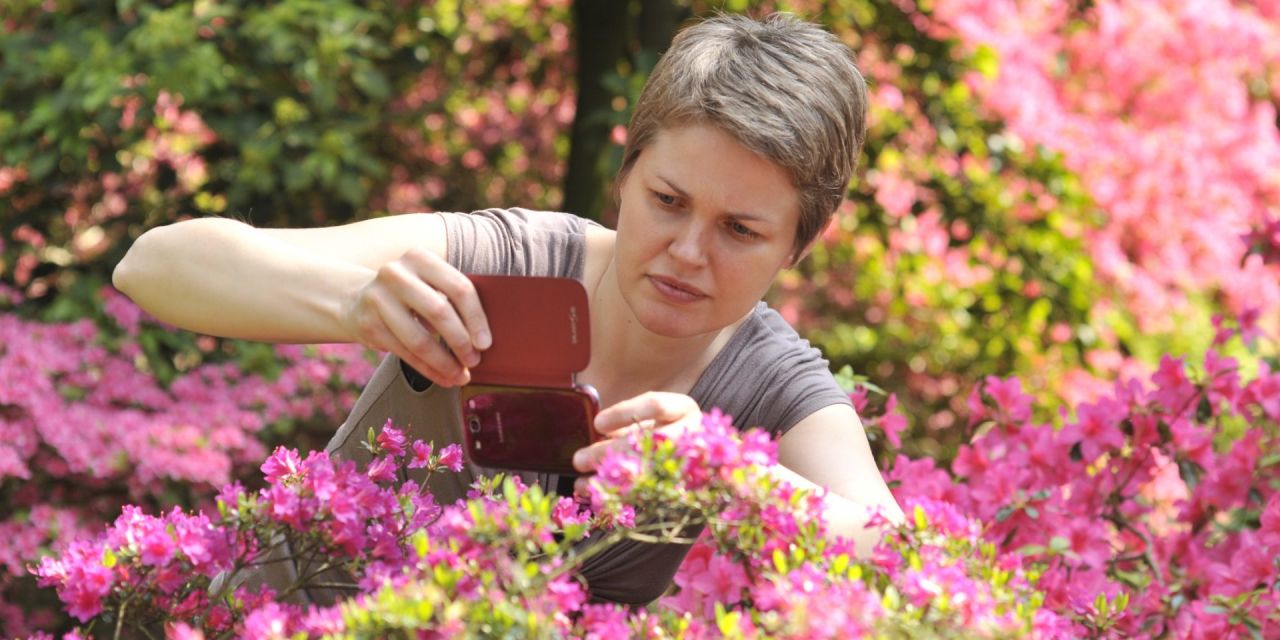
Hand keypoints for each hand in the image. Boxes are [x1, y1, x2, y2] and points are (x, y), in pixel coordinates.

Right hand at [341, 247, 490, 386]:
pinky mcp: (368, 324)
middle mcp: (396, 273)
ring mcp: (378, 298)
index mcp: (420, 258)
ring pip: (420, 339)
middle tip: (474, 360)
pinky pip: (405, 354)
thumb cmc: (409, 294)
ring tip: (460, 375)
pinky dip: (428, 370)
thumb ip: (453, 298)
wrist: (356, 298)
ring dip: (445, 363)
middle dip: (461, 342)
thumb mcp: (428, 282)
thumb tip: (484, 338)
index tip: (486, 343)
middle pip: (439, 312)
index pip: (458, 287)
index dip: (476, 318)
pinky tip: (443, 377)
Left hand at [571, 391, 702, 495]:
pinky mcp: (681, 487)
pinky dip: (616, 494)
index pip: (655, 406)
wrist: (688, 455)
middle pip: (650, 443)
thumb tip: (592, 431)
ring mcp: (690, 463)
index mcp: (683, 408)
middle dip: (611, 452)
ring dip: (612, 478)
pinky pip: (647, 492)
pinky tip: (594, 494)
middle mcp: (692, 434)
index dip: (624, 414)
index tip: (597, 423)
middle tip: (580, 459)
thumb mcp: (646, 416)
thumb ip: (625, 420)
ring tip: (581, 482)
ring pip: (650, 472)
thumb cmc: (657, 427)